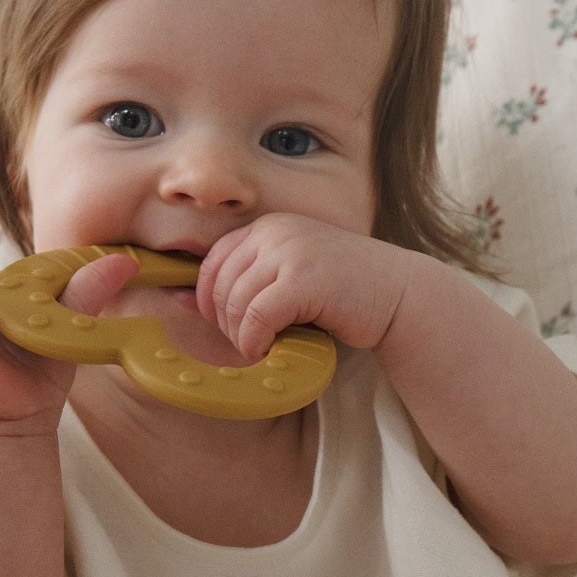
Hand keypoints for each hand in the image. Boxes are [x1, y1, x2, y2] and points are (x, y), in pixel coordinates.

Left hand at [196, 213, 410, 361]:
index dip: (207, 302)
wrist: (398, 294)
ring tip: (262, 349)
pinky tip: (269, 350)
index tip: (225, 327)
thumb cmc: (341, 293)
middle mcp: (274, 231)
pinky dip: (255, 341)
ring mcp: (290, 251)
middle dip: (225, 324)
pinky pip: (257, 316)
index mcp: (266, 227)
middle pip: (219, 286)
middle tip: (248, 344)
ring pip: (235, 304)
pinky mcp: (304, 278)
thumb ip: (246, 281)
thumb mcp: (288, 276)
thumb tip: (177, 300)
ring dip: (242, 337)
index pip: (211, 263)